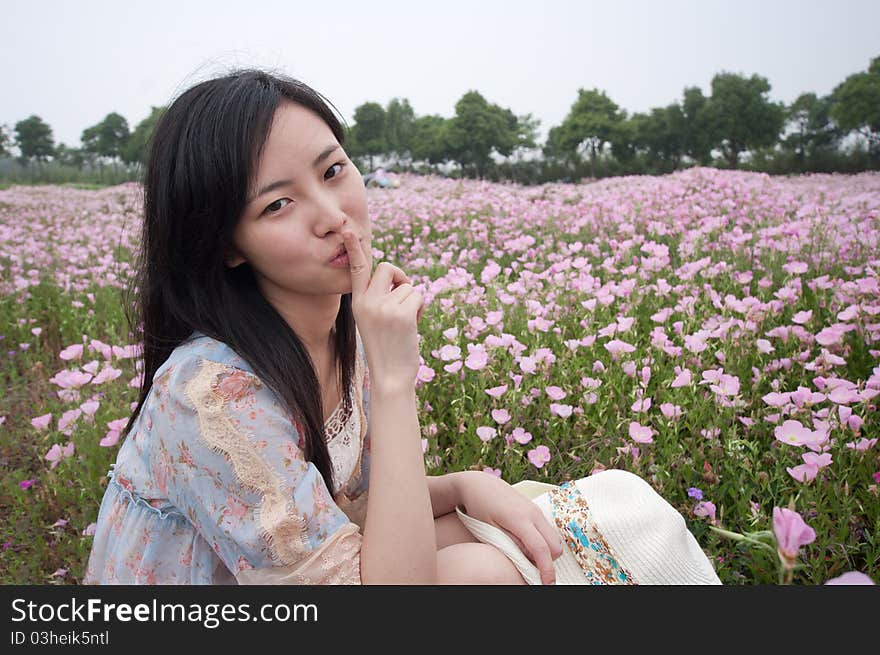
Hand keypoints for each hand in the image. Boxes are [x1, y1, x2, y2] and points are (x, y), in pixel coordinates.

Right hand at [343, 229, 424, 391]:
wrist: (390, 377)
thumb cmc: (386, 349)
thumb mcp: (374, 320)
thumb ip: (379, 299)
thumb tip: (397, 279)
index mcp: (357, 303)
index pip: (356, 269)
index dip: (354, 248)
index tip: (347, 229)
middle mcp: (367, 302)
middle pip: (387, 267)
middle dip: (400, 279)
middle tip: (403, 300)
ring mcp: (383, 307)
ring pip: (408, 285)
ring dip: (412, 301)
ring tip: (405, 324)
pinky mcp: (401, 313)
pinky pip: (418, 295)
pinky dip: (420, 309)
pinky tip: (412, 326)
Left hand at [454, 471, 564, 584]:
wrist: (478, 484)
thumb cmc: (479, 506)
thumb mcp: (489, 529)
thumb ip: (510, 544)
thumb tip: (529, 558)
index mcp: (520, 519)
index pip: (541, 548)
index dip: (546, 569)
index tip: (546, 584)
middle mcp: (533, 513)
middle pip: (555, 546)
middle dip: (548, 561)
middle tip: (527, 565)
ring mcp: (536, 510)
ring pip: (555, 539)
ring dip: (547, 551)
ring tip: (524, 554)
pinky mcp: (536, 510)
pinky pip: (548, 531)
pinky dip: (544, 542)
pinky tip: (526, 543)